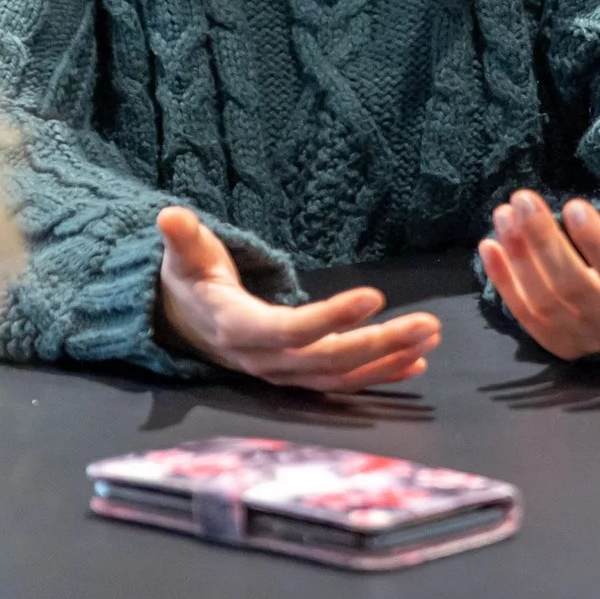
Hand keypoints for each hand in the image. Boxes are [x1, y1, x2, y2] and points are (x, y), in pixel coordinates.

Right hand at [154, 207, 439, 391]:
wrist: (183, 322)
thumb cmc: (189, 281)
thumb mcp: (184, 257)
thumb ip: (183, 239)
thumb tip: (169, 215)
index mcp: (237, 329)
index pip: (289, 330)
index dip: (331, 316)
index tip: (375, 295)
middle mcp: (264, 360)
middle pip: (328, 359)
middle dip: (380, 344)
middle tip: (428, 325)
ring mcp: (284, 373)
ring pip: (341, 374)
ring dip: (389, 359)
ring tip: (430, 338)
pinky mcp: (300, 375)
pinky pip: (342, 382)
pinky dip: (379, 375)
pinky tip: (416, 365)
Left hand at [479, 184, 599, 360]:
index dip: (595, 244)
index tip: (574, 203)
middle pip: (574, 286)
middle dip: (543, 241)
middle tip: (522, 198)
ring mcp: (583, 338)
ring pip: (544, 298)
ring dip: (519, 254)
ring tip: (506, 211)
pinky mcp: (553, 341)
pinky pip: (523, 314)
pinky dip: (502, 281)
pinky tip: (488, 246)